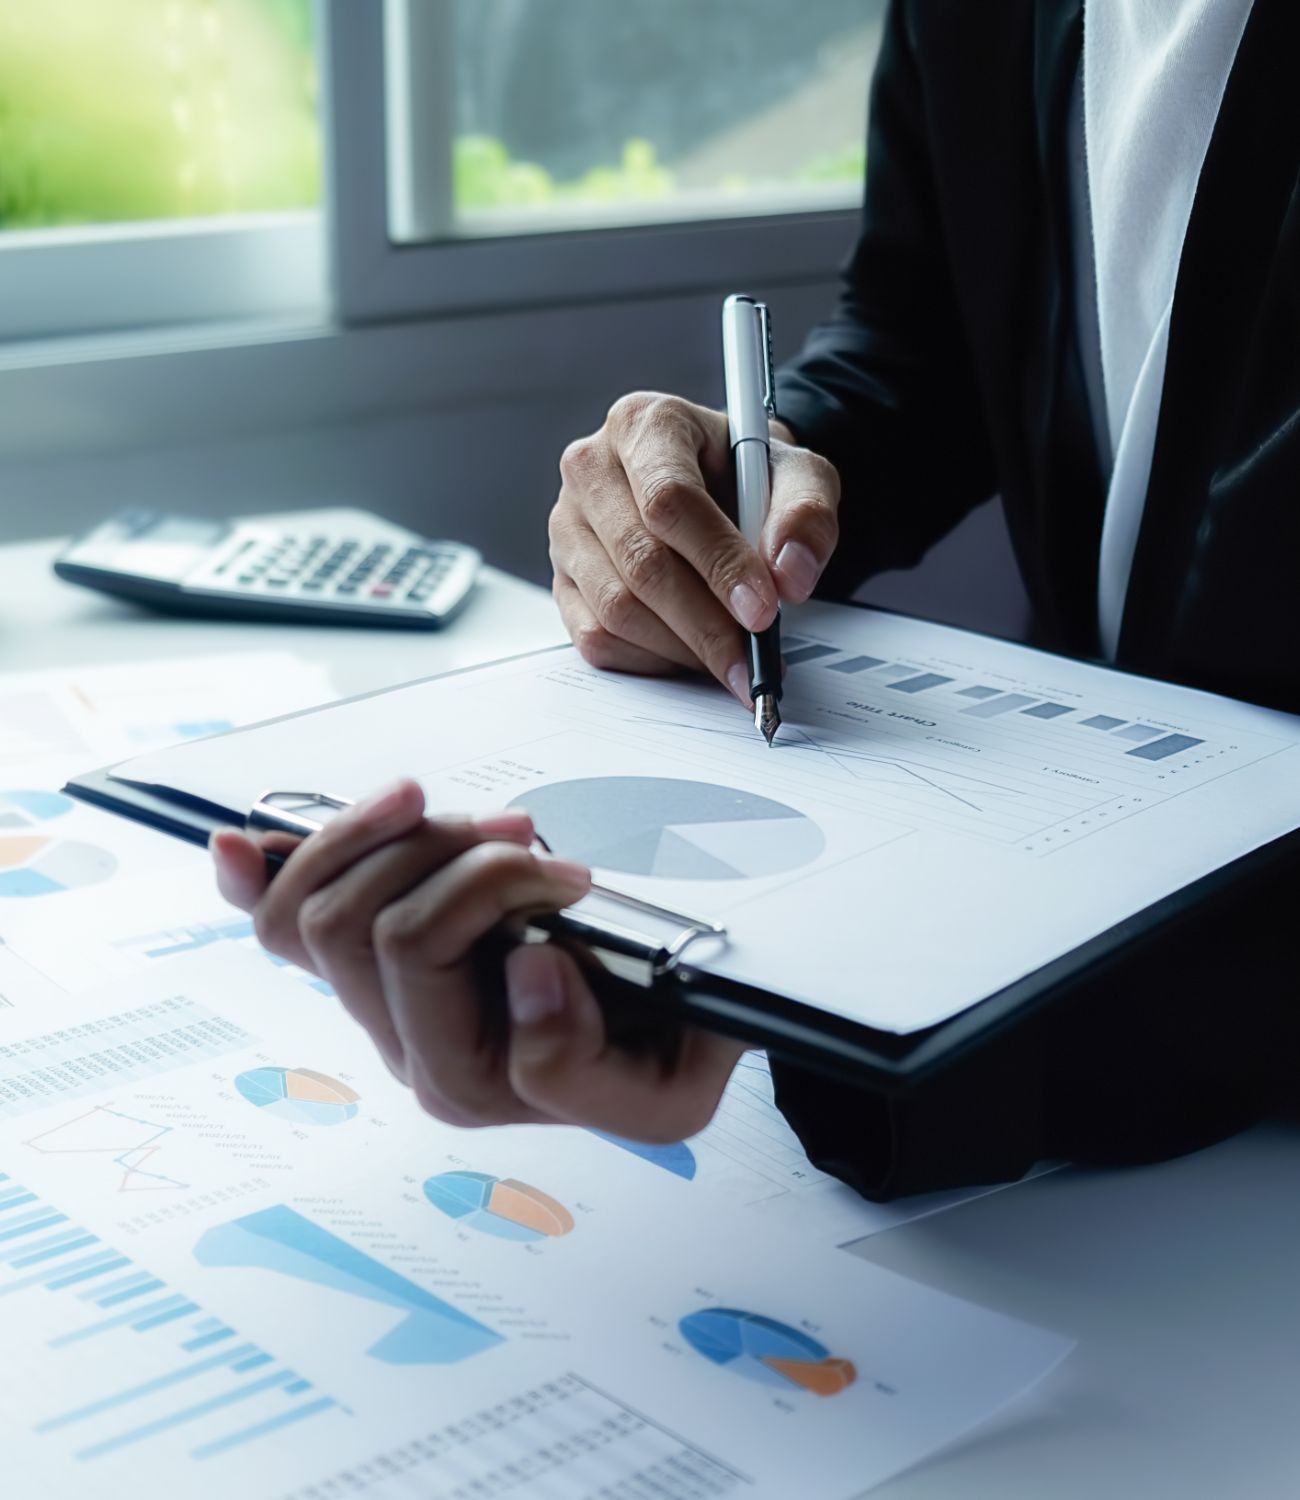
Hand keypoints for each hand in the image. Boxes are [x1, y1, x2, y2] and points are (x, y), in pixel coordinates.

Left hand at [210, 778, 744, 1139]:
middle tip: (530, 838)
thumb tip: (521, 972)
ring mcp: (382, 1006)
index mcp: (468, 1083)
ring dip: (394, 836)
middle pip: (354, 919)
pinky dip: (265, 875)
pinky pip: (281, 926)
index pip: (414, 946)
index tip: (572, 880)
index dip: (487, 887)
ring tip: (483, 826)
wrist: (677, 1027)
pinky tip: (241, 847)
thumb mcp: (667, 1081)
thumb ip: (580, 1063)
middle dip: (444, 850)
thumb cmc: (668, 1039)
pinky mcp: (374, 964)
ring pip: (315, 908)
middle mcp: (409, 1049)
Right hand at [549, 391, 839, 701]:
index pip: (669, 500)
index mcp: (646, 424)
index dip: (719, 562)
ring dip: (681, 647)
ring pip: (616, 607)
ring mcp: (568, 527)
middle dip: (706, 624)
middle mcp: (592, 469)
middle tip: (752, 658)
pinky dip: (650, 659)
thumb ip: (807, 515)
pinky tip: (689, 653)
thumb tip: (790, 576)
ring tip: (731, 658)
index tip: (762, 610)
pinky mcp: (562, 578)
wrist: (718, 484)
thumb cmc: (747, 475)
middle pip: (642, 563)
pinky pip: (596, 636)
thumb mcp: (798, 475)